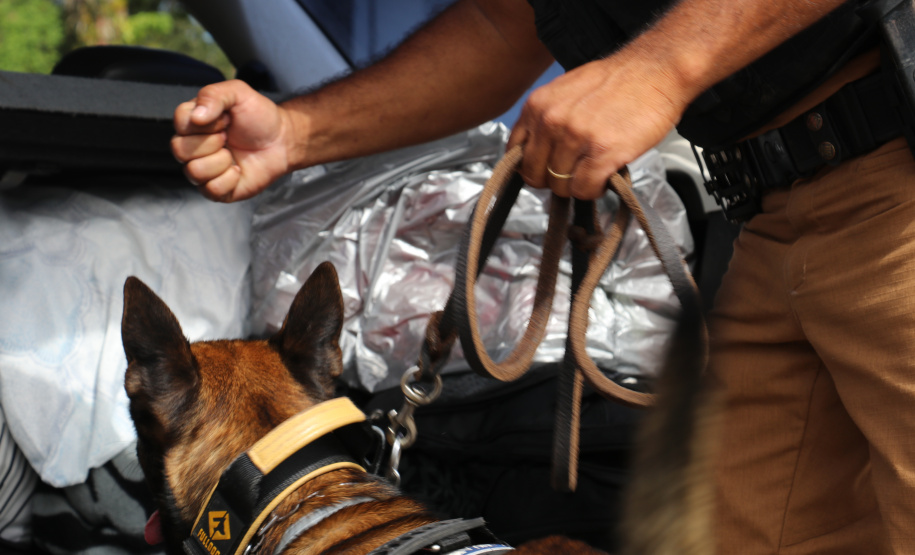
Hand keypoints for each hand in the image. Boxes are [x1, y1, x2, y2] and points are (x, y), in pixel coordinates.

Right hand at [172, 80, 291, 201]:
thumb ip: (213, 95)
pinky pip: (211, 190)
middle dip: (212, 142)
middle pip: (180, 150)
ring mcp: (203, 170)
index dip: (206, 123)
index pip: (180, 123)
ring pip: (194, 171)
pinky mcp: (216, 189)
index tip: (226, 119)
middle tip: (229, 137)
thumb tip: (196, 117)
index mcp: (193, 122)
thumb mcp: (238, 93)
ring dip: (221, 161)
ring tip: (234, 154)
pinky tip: (238, 170)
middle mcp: (192, 147)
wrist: (282, 141)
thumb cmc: (258, 117)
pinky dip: (229, 179)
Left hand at [507, 49, 688, 199]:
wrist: (657, 69)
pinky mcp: (602, 152)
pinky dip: (594, 190)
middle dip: (553, 180)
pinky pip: (584, 189)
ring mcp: (576, 137)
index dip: (531, 168)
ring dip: (577, 185)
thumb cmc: (616, 81)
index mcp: (538, 106)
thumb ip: (546, 119)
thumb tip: (537, 152)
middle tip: (573, 173)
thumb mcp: (566, 91)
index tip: (546, 170)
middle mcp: (551, 121)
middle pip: (535, 175)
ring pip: (561, 185)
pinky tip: (604, 178)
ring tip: (594, 171)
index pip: (515, 154)